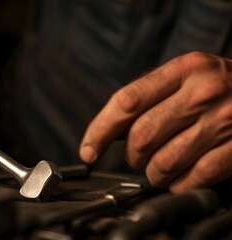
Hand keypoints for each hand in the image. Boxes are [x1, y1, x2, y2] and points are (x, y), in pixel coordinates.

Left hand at [80, 52, 231, 192]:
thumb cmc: (220, 87)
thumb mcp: (186, 77)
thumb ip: (148, 97)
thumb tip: (108, 130)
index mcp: (183, 70)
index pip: (126, 102)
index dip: (100, 130)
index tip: (89, 150)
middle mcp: (203, 91)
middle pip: (141, 136)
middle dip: (131, 156)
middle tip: (137, 158)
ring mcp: (224, 120)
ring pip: (163, 162)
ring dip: (153, 173)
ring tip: (159, 168)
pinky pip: (194, 178)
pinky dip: (179, 184)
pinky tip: (181, 177)